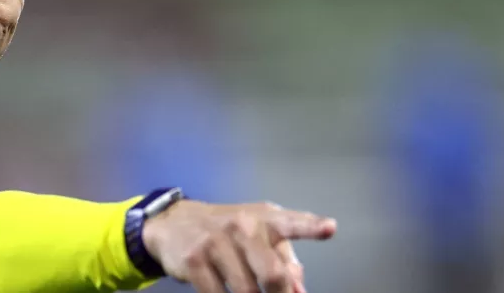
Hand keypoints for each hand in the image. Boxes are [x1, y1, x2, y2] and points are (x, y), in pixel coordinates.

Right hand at [141, 200, 335, 292]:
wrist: (174, 223)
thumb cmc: (228, 232)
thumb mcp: (258, 234)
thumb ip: (284, 259)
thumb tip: (300, 289)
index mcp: (265, 218)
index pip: (292, 222)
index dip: (312, 226)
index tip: (329, 228)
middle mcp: (242, 226)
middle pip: (272, 274)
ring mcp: (216, 242)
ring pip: (247, 292)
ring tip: (250, 292)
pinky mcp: (194, 260)